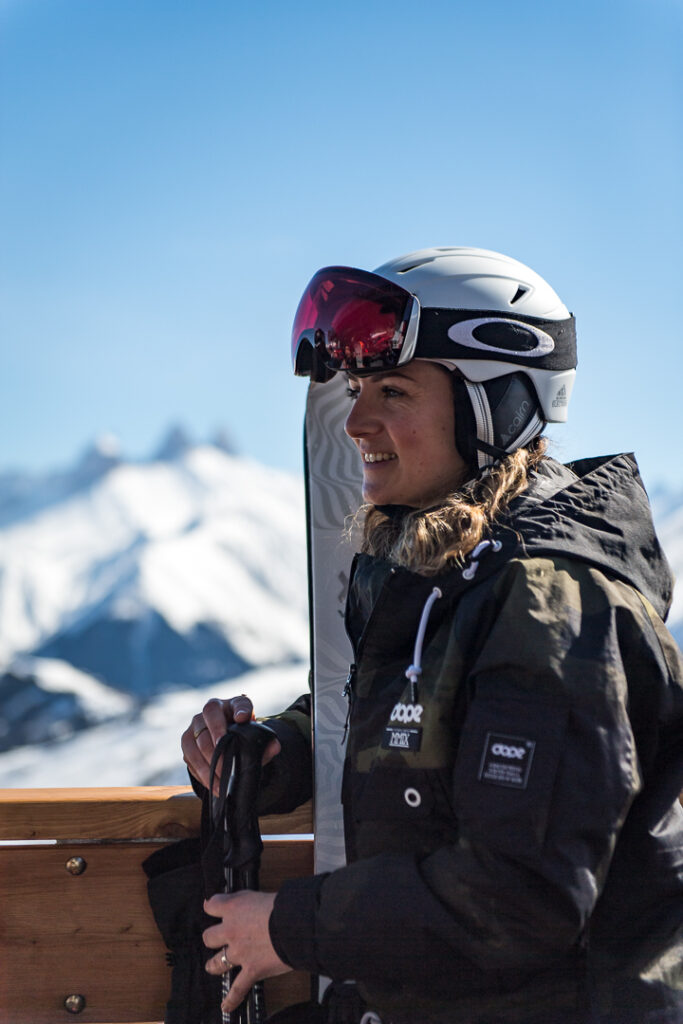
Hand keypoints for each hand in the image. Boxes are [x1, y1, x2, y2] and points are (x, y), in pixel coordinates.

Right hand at [181, 696, 280, 795]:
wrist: (225, 742)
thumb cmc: (242, 736)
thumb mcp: (255, 737)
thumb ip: (265, 742)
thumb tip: (275, 747)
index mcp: (233, 705)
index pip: (238, 703)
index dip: (241, 709)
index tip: (243, 719)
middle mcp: (211, 710)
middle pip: (210, 719)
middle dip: (217, 744)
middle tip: (226, 763)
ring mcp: (195, 725)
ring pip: (194, 741)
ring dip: (207, 764)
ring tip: (220, 782)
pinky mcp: (187, 742)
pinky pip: (188, 756)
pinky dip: (201, 773)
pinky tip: (213, 785)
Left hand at [203, 890, 291, 1012]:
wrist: (296, 924)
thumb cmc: (285, 906)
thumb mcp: (262, 895)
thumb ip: (250, 901)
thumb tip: (251, 905)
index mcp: (234, 908)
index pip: (212, 905)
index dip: (212, 906)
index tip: (213, 907)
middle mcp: (232, 931)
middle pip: (209, 937)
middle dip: (213, 938)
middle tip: (218, 938)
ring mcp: (239, 952)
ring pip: (217, 962)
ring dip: (215, 964)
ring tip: (214, 966)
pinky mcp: (251, 970)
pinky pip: (237, 988)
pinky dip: (232, 998)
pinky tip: (227, 1004)